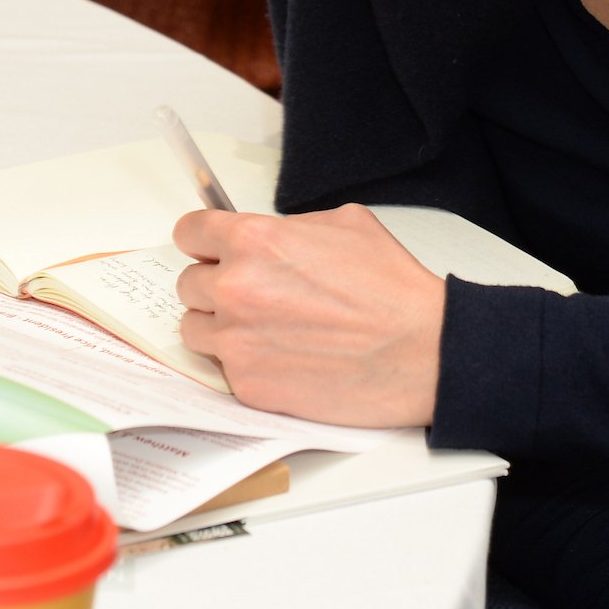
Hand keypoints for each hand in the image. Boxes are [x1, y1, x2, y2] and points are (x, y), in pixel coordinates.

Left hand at [173, 205, 444, 426]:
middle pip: (188, 284)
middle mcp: (236, 288)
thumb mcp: (344, 224)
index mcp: (254, 241)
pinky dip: (246, 363)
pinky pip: (223, 369)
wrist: (421, 351)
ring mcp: (237, 340)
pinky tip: (282, 357)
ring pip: (196, 329)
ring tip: (265, 329)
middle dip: (216, 286)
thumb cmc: (392, 290)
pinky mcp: (248, 384)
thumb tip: (266, 236)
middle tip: (252, 295)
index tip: (208, 250)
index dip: (202, 241)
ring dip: (222, 327)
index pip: (189, 233)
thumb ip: (288, 228)